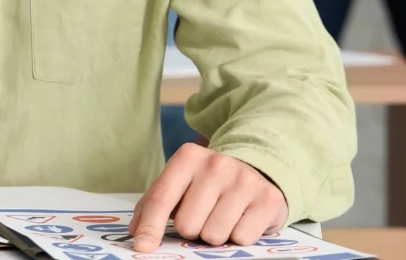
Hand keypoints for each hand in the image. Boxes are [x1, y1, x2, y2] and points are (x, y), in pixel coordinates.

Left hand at [128, 144, 287, 253]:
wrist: (256, 172)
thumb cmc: (208, 185)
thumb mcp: (180, 184)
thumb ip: (154, 204)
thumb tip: (137, 232)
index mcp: (188, 157)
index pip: (163, 198)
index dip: (150, 226)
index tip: (142, 247)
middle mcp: (217, 164)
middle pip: (187, 225)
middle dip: (192, 230)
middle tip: (203, 216)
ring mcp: (244, 180)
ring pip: (213, 236)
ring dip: (215, 235)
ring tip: (223, 217)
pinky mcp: (268, 199)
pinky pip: (241, 239)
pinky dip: (239, 236)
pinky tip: (242, 219)